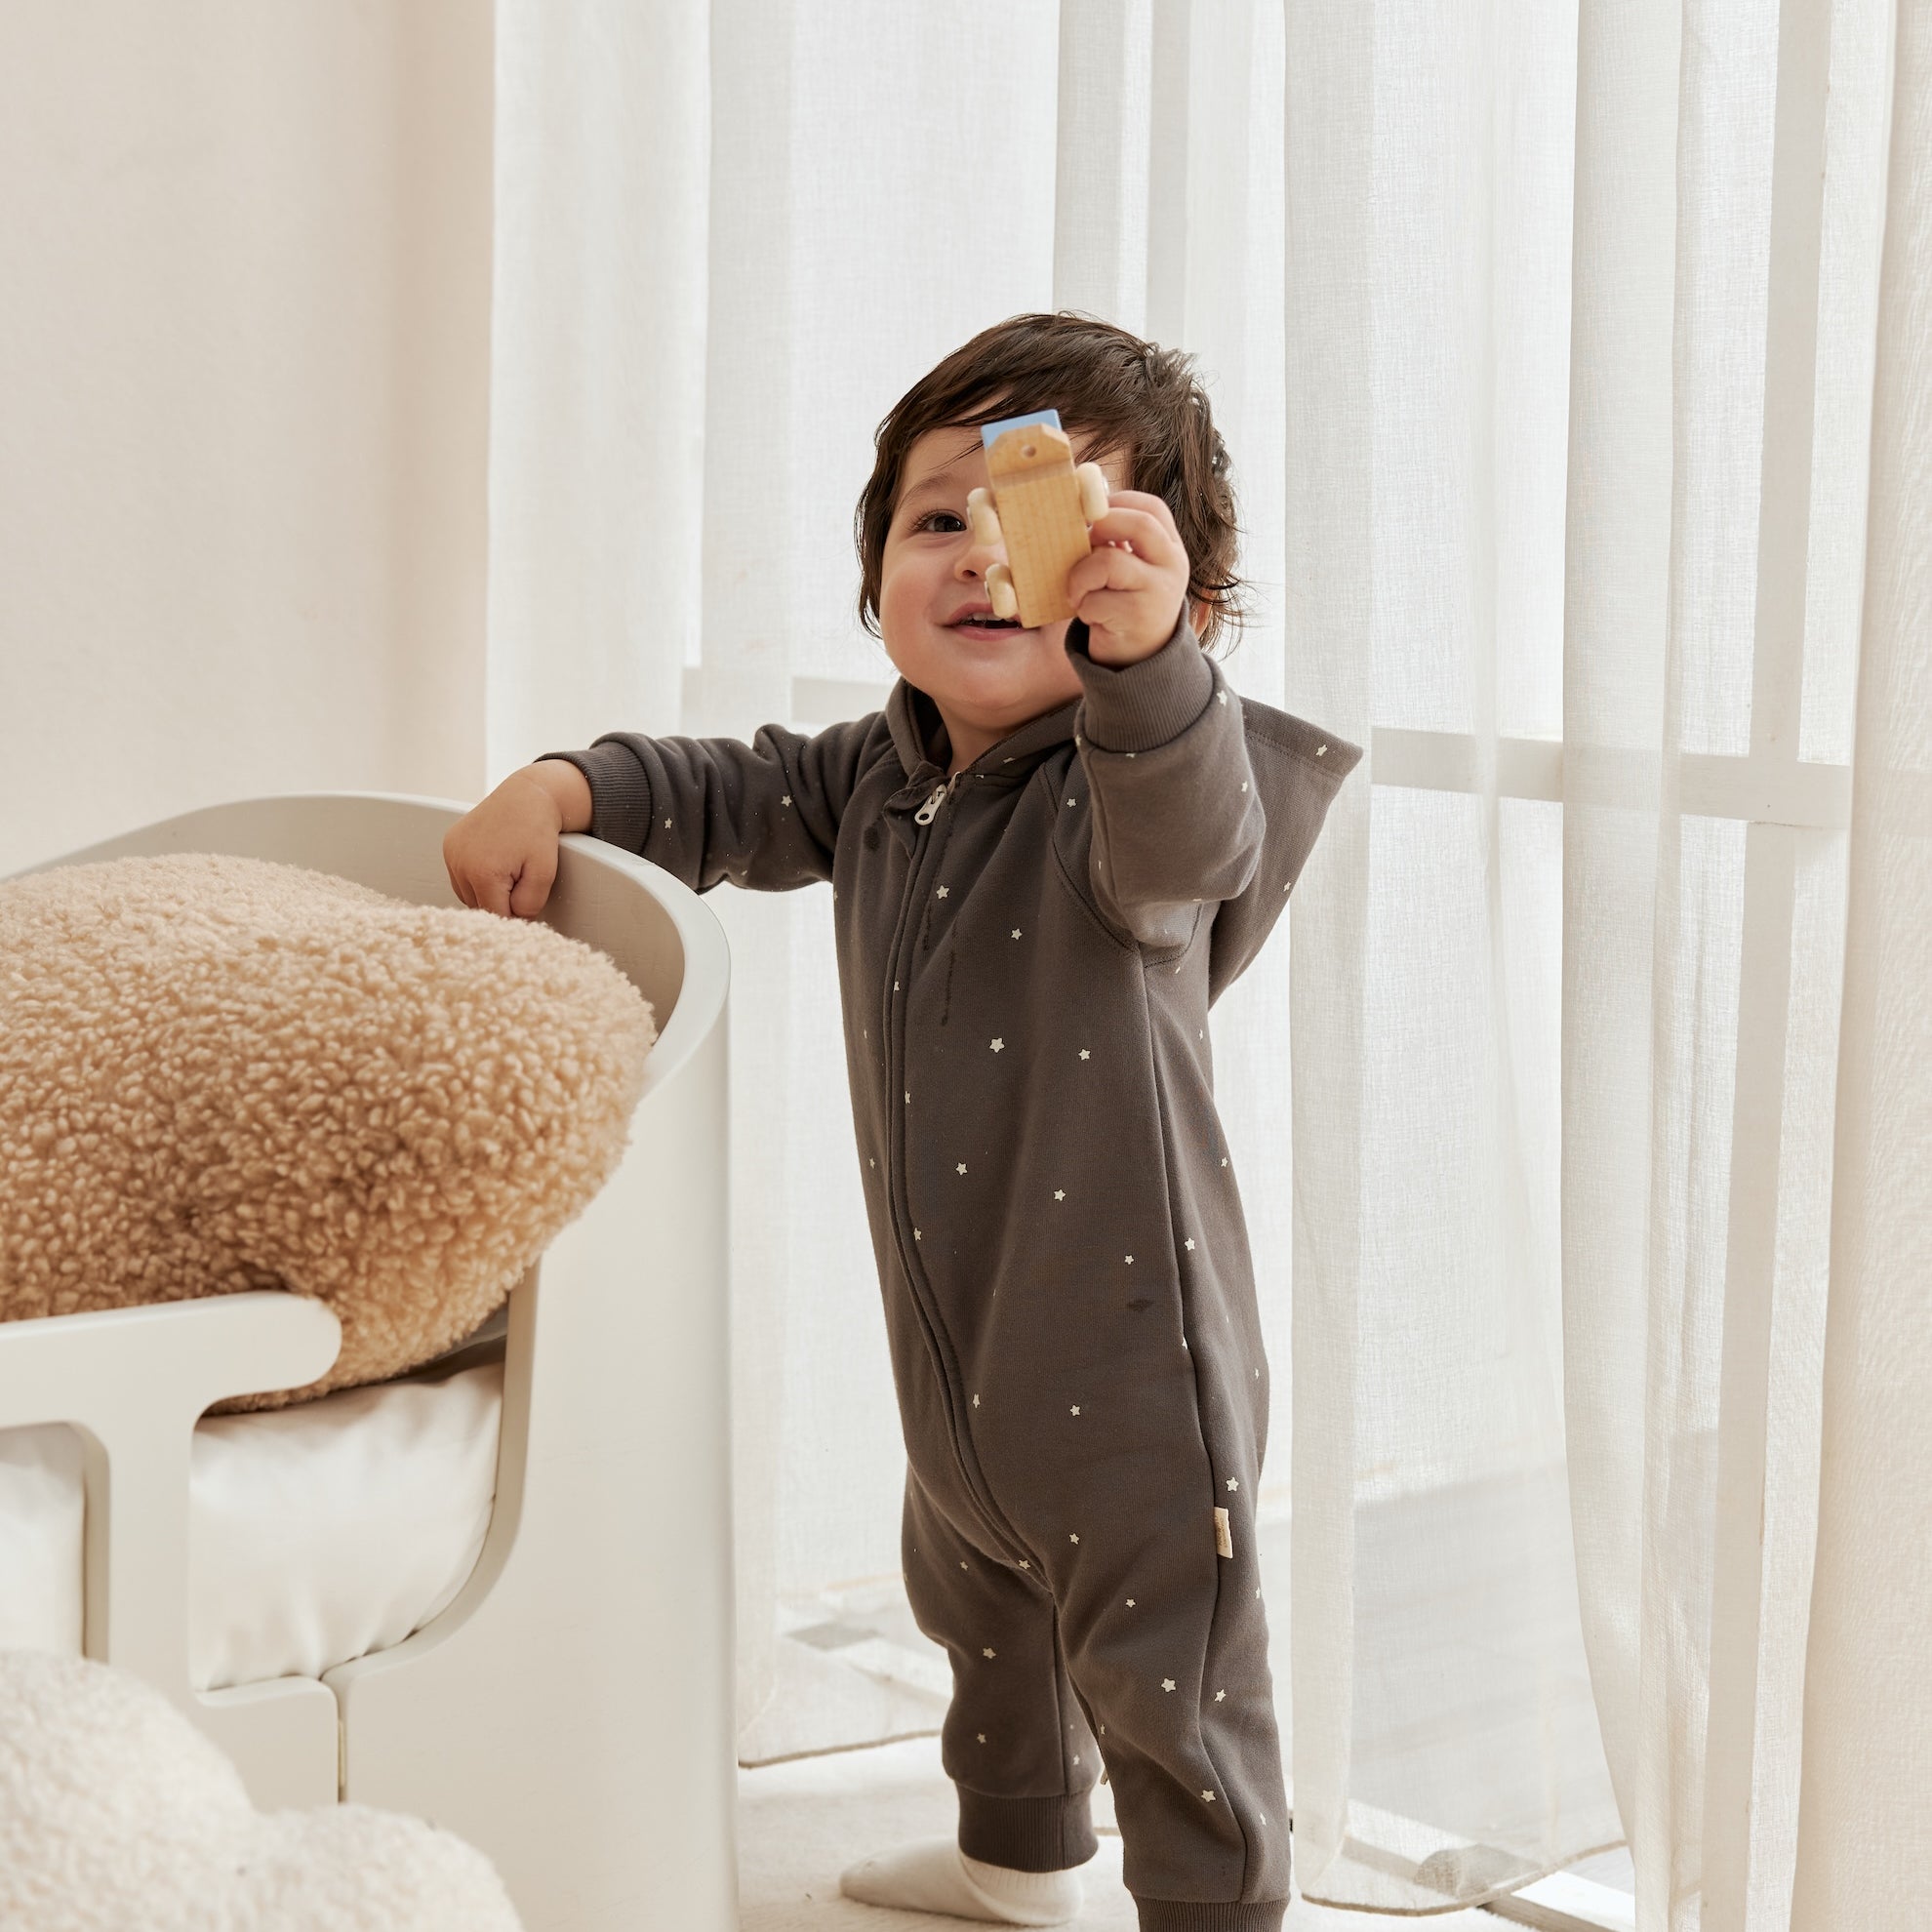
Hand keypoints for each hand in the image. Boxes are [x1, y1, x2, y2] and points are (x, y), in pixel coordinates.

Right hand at [442, 765, 581, 916]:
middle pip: (480, 907)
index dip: (515, 915)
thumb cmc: (537, 831)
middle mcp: (459, 863)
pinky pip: (460, 879)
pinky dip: (475, 881)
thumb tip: (513, 921)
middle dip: (501, 903)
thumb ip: (529, 905)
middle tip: (521, 881)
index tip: (527, 903)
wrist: (527, 796)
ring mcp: (450, 854)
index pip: (495, 916)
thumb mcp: (544, 873)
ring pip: (468, 896)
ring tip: (508, 871)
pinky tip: (493, 866)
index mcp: (482, 873)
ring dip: (486, 894)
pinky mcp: (448, 847)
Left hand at [1064, 489, 1191, 666]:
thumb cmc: (1126, 605)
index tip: (1092, 513)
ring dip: (1080, 576)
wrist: (1142, 658)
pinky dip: (1082, 607)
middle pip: (1139, 525)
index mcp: (1170, 548)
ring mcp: (1159, 592)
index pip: (1152, 508)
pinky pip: (1095, 600)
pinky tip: (1090, 616)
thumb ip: (1117, 542)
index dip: (1118, 502)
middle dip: (1100, 526)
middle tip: (1082, 543)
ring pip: (1108, 561)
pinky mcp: (1138, 618)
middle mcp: (1172, 566)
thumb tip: (1081, 513)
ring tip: (1078, 593)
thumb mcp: (1131, 569)